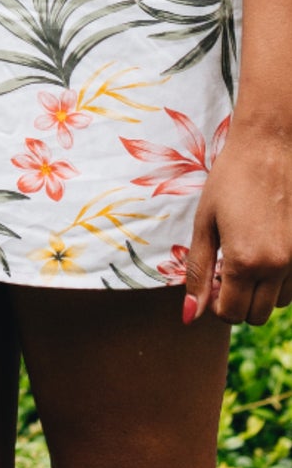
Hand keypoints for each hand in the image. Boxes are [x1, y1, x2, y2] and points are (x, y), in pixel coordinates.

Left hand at [185, 120, 291, 325]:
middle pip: (255, 316)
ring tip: (244, 260)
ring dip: (258, 293)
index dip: (215, 305)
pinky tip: (263, 254)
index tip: (208, 284)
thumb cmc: (230, 182)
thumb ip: (198, 271)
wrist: (271, 151)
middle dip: (236, 303)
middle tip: (223, 274)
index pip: (231, 313)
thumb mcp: (205, 223)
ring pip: (278, 304)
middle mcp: (278, 268)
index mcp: (245, 261)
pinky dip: (278, 282)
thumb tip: (189, 314)